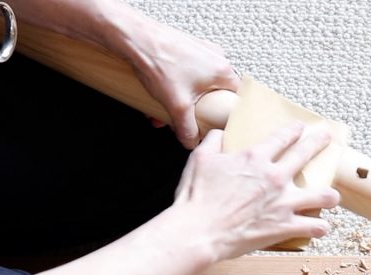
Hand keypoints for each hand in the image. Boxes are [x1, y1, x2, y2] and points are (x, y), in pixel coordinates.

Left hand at [125, 19, 240, 148]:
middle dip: (197, 111)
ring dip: (182, 101)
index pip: (236, 98)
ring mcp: (201, 51)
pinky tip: (160, 95)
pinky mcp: (186, 48)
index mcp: (222, 71)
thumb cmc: (159, 61)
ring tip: (165, 110)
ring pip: (198, 84)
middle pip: (214, 93)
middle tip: (187, 119)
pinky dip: (176, 87)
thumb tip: (191, 141)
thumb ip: (188, 129)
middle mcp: (215, 58)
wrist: (134, 38)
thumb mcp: (178, 106)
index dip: (228, 115)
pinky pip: (187, 73)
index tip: (219, 124)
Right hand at [173, 123, 341, 261]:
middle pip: (305, 154)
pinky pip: (314, 226)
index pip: (282, 138)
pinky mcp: (285, 226)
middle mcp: (275, 177)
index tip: (300, 127)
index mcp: (255, 159)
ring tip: (332, 197)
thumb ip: (213, 142)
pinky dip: (319, 228)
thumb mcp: (200, 160)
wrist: (199, 231)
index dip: (293, 130)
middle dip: (319, 142)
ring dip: (329, 195)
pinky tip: (321, 228)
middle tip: (327, 137)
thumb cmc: (197, 197)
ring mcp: (283, 202)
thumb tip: (219, 133)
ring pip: (322, 195)